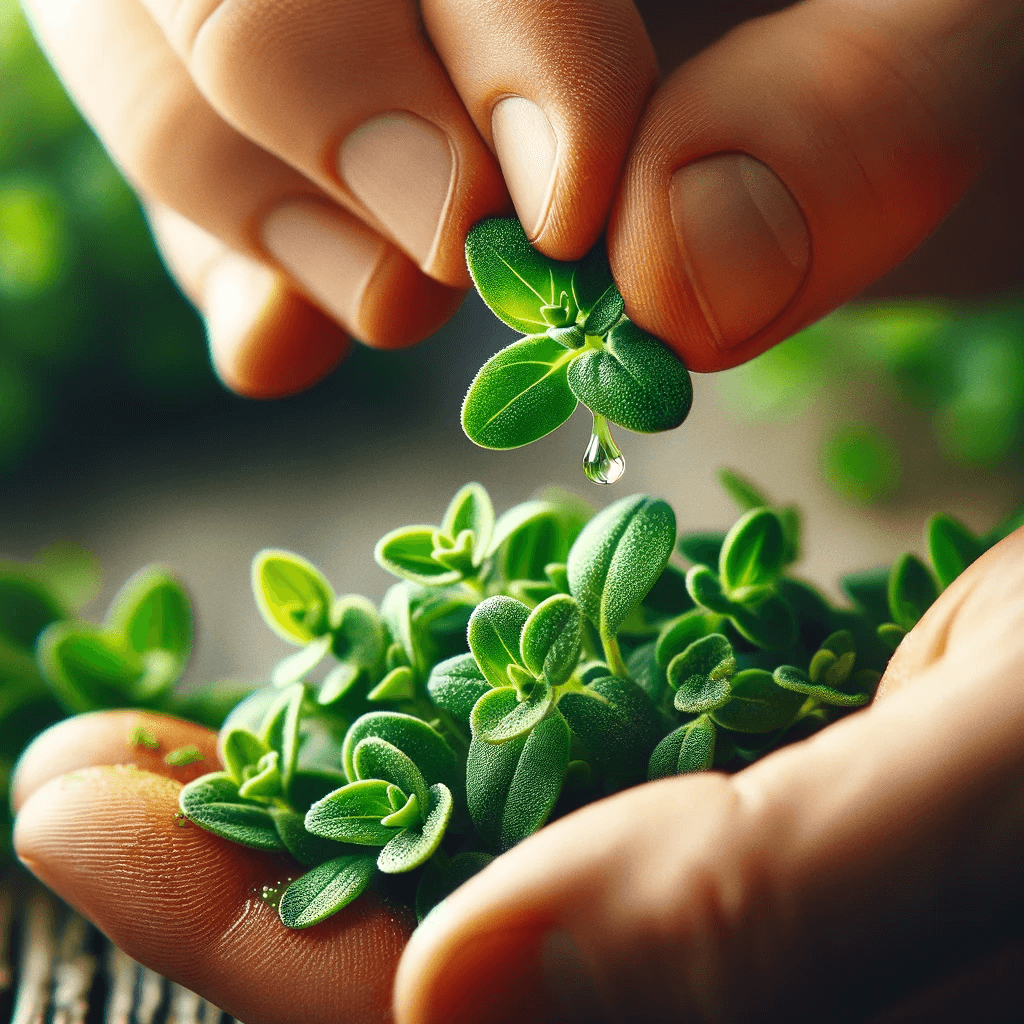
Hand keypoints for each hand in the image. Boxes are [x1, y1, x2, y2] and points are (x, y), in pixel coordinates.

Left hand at [13, 522, 1023, 1022]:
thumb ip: (771, 903)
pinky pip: (549, 785)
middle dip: (237, 877)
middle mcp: (722, 984)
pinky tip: (366, 675)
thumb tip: (462, 992)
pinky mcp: (733, 787)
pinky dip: (436, 731)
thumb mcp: (995, 783)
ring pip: (475, 875)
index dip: (255, 953)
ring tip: (159, 738)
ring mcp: (719, 888)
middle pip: (430, 971)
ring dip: (317, 799)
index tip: (76, 815)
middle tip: (79, 772)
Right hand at [21, 0, 1021, 394]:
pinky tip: (282, 338)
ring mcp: (354, 10)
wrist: (905, 79)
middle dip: (299, 104)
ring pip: (157, 56)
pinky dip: (227, 263)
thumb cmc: (948, 42)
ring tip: (390, 306)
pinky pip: (198, 160)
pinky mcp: (331, 102)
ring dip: (242, 201)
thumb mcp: (966, 52)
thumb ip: (858, 118)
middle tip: (433, 273)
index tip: (550, 206)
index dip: (429, 29)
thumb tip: (674, 271)